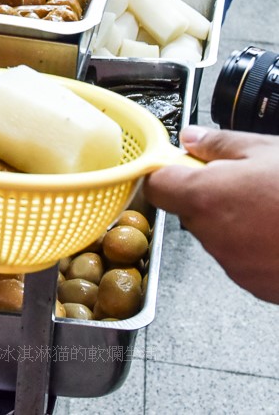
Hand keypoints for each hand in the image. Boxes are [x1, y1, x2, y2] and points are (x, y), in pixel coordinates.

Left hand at [144, 125, 278, 302]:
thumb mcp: (265, 150)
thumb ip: (220, 144)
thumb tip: (192, 138)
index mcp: (204, 197)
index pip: (157, 186)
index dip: (167, 173)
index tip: (182, 165)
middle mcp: (212, 235)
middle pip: (190, 211)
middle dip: (209, 195)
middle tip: (246, 182)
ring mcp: (234, 265)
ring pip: (218, 235)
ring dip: (235, 222)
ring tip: (274, 208)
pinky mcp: (256, 286)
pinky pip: (242, 259)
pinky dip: (256, 246)